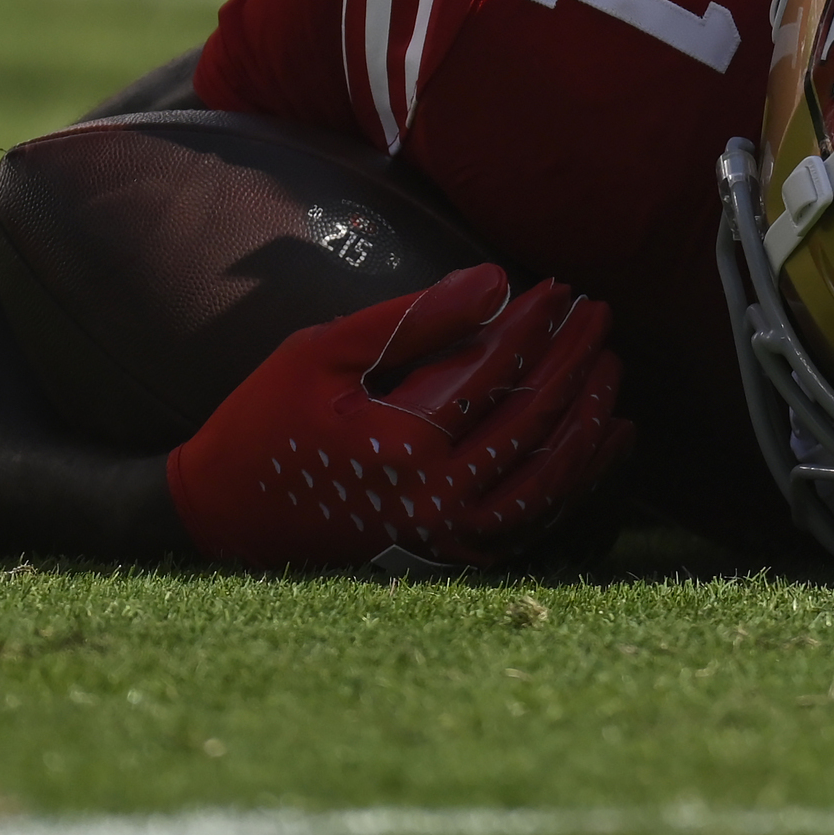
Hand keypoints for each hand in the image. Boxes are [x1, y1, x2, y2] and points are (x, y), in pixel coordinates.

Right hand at [164, 266, 632, 568]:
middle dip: (573, 359)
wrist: (223, 520)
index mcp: (403, 445)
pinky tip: (610, 437)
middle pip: (533, 419)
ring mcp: (449, 534)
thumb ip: (413, 319)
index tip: (560, 287)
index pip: (495, 371)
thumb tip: (496, 280)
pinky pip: (537, 517)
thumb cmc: (264, 424)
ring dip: (588, 416)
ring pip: (550, 476)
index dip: (535, 323)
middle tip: (600, 312)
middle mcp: (437, 498)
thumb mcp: (321, 353)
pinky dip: (581, 476)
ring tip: (610, 365)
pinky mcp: (453, 553)